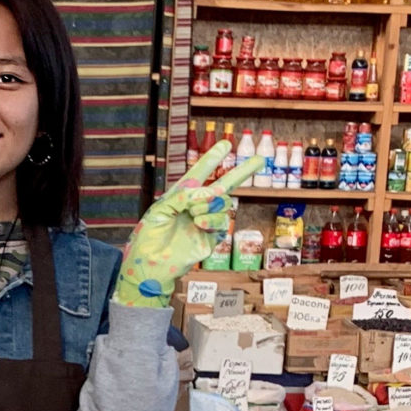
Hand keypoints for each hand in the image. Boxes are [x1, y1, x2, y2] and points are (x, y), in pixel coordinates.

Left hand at [113, 141, 263, 306]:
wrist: (150, 265)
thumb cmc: (148, 237)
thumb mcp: (160, 210)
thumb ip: (182, 196)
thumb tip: (207, 192)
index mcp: (181, 196)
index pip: (199, 174)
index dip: (211, 160)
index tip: (226, 144)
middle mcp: (196, 207)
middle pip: (224, 186)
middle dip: (242, 172)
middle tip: (261, 158)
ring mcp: (205, 222)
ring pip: (222, 205)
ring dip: (210, 205)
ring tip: (194, 213)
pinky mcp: (211, 238)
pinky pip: (221, 224)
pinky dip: (212, 220)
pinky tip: (199, 223)